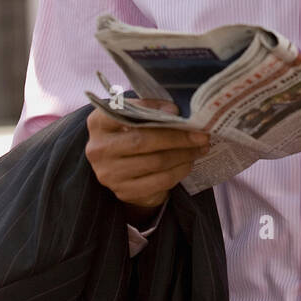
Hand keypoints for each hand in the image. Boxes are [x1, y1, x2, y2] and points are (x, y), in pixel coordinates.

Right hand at [85, 99, 210, 214]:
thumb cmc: (132, 135)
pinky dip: (179, 171)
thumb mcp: (133, 118)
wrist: (122, 170)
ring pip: (155, 162)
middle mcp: (99, 149)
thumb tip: (173, 111)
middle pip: (143, 140)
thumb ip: (149, 111)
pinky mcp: (124, 192)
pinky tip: (188, 163)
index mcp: (98, 123)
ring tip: (200, 147)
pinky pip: (160, 181)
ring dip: (184, 154)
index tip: (176, 110)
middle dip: (178, 137)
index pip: (121, 112)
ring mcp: (109, 173)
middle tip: (201, 134)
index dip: (149, 109)